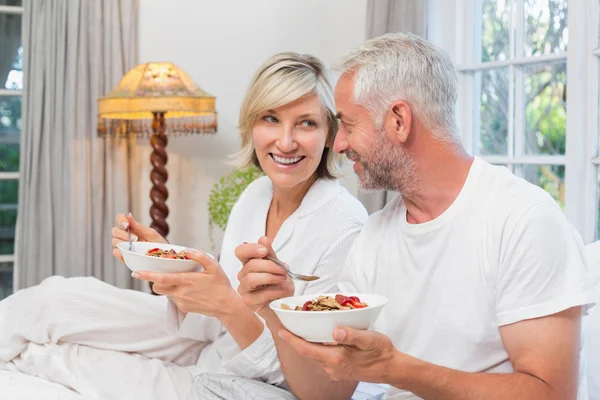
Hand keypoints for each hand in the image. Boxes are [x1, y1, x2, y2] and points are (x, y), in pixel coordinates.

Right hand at [111, 213, 166, 262]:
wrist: (163, 258)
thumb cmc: (158, 244)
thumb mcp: (151, 234)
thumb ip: (139, 226)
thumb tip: (128, 215)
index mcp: (132, 227)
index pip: (120, 219)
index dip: (120, 220)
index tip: (127, 225)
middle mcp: (125, 235)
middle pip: (114, 231)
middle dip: (123, 234)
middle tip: (135, 238)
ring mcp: (123, 246)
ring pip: (114, 241)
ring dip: (123, 242)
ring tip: (135, 247)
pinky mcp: (123, 256)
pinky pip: (116, 252)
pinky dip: (121, 252)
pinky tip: (129, 253)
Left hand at [132, 249, 238, 317]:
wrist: (225, 305)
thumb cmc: (220, 284)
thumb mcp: (213, 266)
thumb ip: (199, 256)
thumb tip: (186, 250)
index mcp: (187, 280)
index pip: (162, 278)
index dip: (148, 275)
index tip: (136, 272)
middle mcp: (181, 292)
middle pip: (158, 287)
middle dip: (157, 280)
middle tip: (165, 273)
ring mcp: (181, 302)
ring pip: (165, 293)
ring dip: (167, 286)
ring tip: (181, 281)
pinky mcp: (182, 308)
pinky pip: (173, 299)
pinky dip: (176, 293)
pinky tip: (189, 290)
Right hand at [235, 236, 294, 315]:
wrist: (285, 304)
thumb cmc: (279, 285)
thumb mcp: (278, 267)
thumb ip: (270, 254)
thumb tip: (262, 239)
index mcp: (249, 264)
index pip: (240, 251)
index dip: (250, 249)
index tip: (264, 251)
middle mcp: (243, 276)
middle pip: (250, 265)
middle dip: (270, 266)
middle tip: (283, 269)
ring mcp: (244, 289)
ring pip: (252, 279)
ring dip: (271, 277)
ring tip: (283, 279)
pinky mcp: (249, 302)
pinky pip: (261, 294)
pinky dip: (276, 290)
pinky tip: (285, 290)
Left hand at [279, 326, 398, 382]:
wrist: (391, 368)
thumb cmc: (381, 351)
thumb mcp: (369, 339)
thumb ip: (352, 335)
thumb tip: (335, 331)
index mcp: (337, 358)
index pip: (307, 349)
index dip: (292, 339)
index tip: (281, 330)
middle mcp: (332, 367)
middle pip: (307, 352)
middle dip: (296, 339)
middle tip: (288, 324)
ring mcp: (335, 371)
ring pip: (314, 355)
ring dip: (306, 343)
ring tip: (300, 328)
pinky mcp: (339, 370)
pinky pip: (322, 358)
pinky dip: (316, 347)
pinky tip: (318, 338)